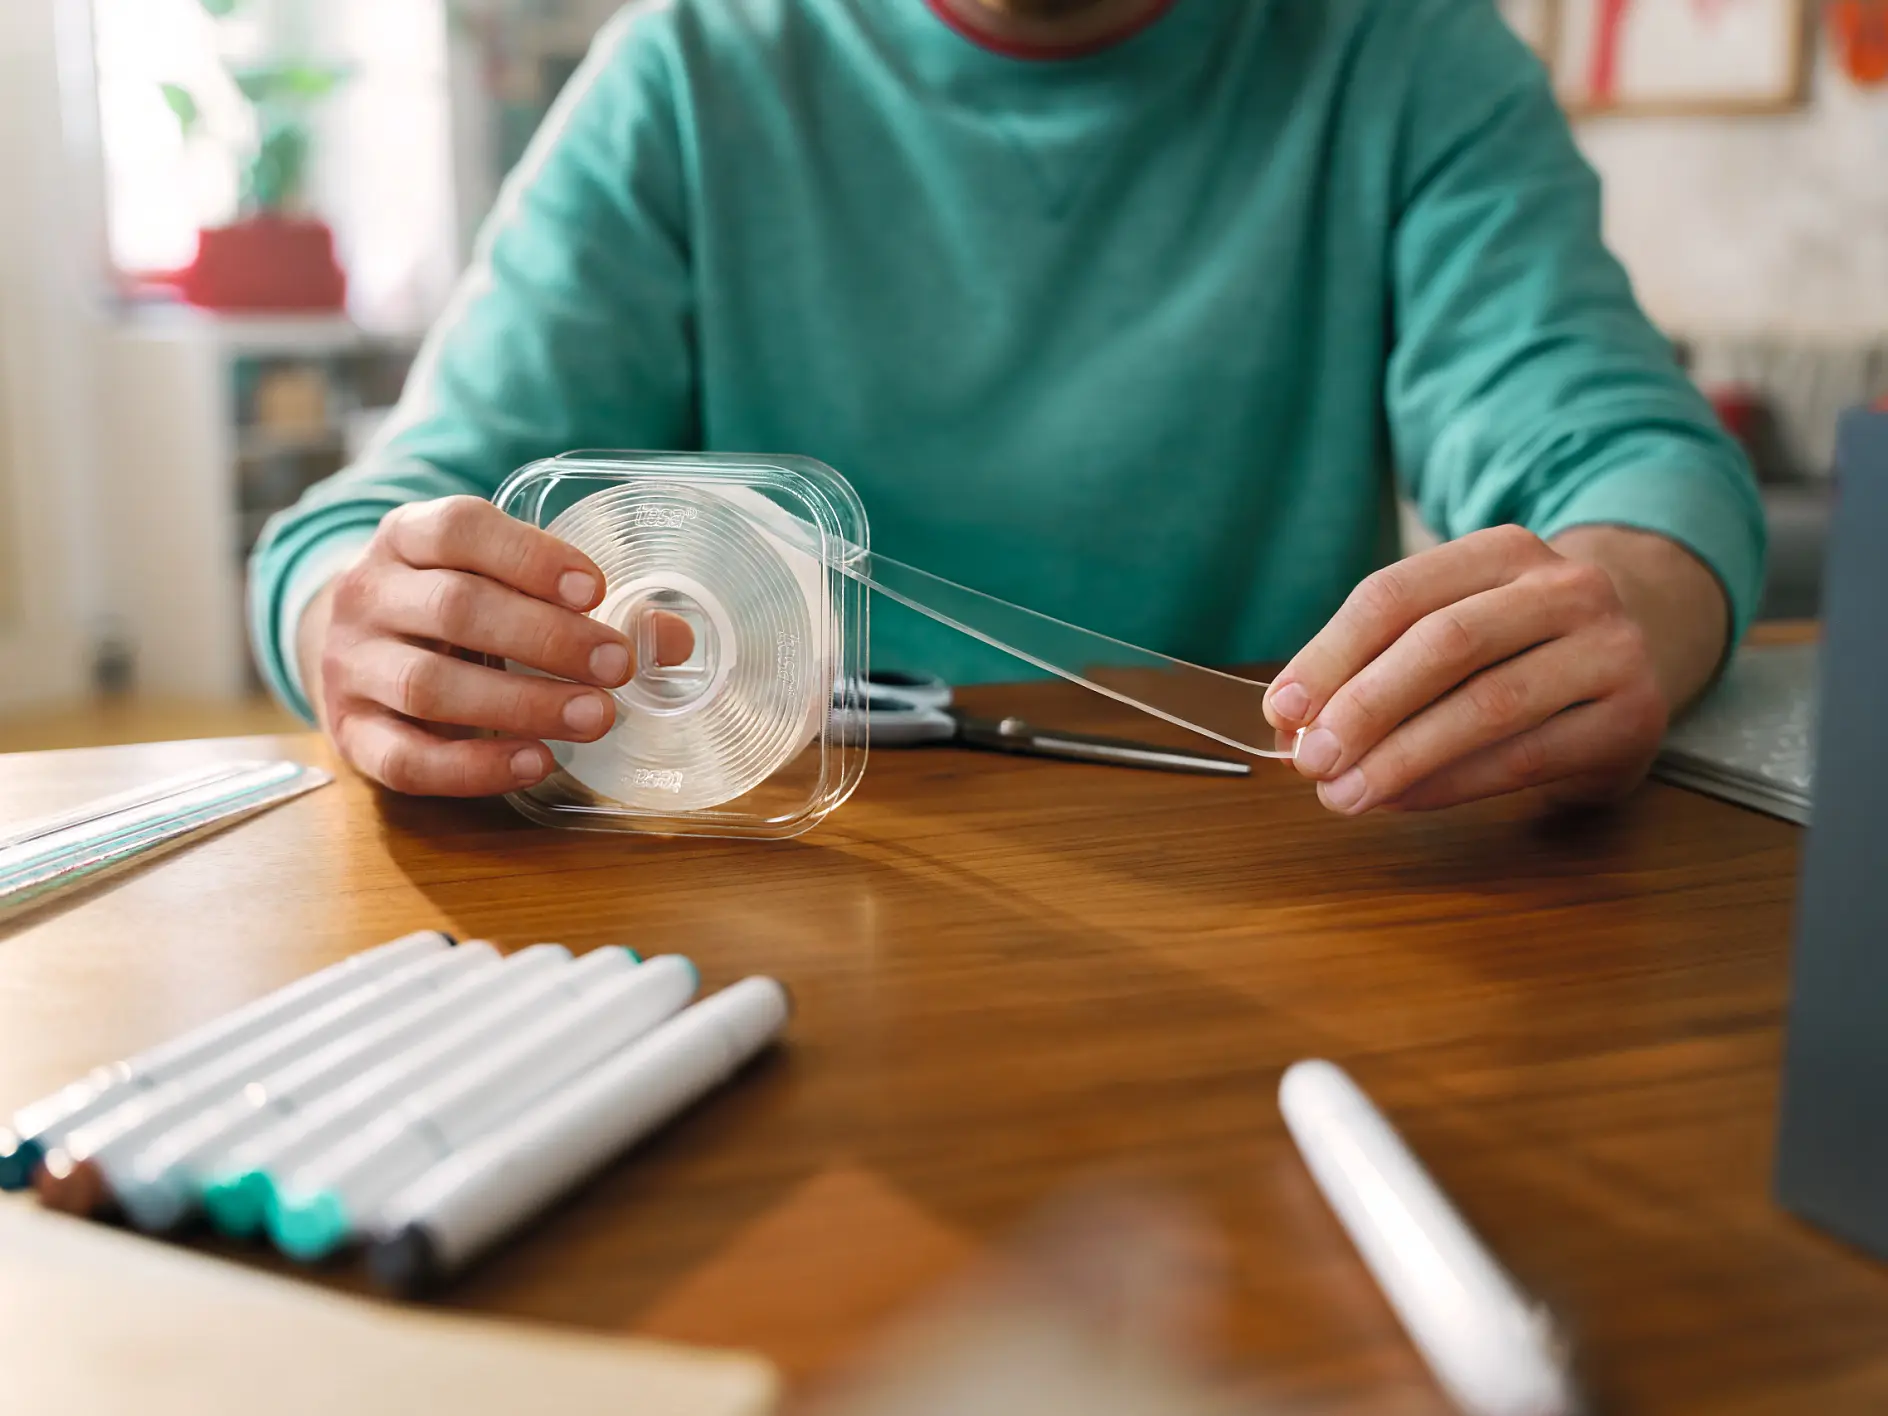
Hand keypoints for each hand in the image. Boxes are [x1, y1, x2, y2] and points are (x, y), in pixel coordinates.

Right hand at [298, 495, 691, 796]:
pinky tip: (537, 762)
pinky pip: (407, 759)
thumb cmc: (448, 607)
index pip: (460, 529)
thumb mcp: (496, 583)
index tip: (595, 589)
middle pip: (455, 608)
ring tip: (596, 717)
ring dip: (523, 704)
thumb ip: (576, 602)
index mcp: (406, 537)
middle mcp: (368, 594)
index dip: (530, 556)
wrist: (347, 647)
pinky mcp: (351, 735)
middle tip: (617, 665)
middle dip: (546, 638)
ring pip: (430, 685)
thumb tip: (672, 640)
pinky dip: (476, 767)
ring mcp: (350, 667)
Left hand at [1261, 524, 1726, 814]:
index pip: (1396, 594)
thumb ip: (1373, 665)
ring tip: (1344, 794)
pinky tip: (1402, 800)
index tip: (1281, 710)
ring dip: (1403, 757)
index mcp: (1502, 550)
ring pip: (1488, 704)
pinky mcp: (1634, 717)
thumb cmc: (1515, 650)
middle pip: (1444, 643)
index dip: (1330, 654)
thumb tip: (1288, 723)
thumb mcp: (1451, 627)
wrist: (1640, 658)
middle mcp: (1565, 587)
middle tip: (1311, 760)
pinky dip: (1452, 784)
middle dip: (1366, 707)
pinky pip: (1526, 756)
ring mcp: (1609, 649)